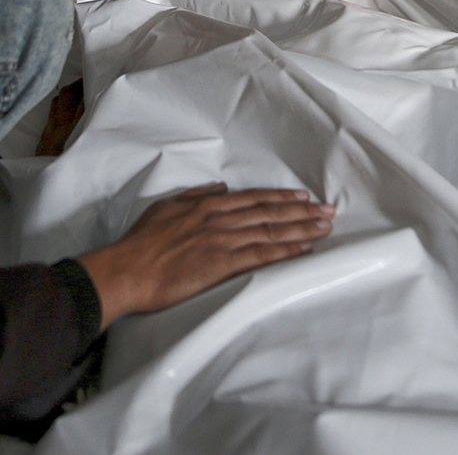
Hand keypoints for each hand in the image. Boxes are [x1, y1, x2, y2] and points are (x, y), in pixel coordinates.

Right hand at [77, 184, 332, 327]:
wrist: (127, 270)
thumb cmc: (141, 242)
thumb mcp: (166, 207)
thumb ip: (195, 195)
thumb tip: (219, 187)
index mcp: (207, 205)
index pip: (253, 199)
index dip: (281, 198)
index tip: (304, 198)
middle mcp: (220, 219)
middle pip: (269, 213)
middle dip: (302, 212)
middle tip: (329, 210)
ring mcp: (222, 241)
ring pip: (271, 232)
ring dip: (302, 229)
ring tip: (325, 227)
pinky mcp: (221, 265)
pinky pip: (261, 257)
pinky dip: (285, 252)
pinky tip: (304, 250)